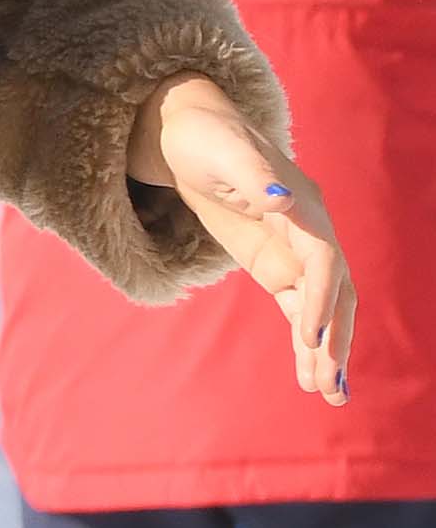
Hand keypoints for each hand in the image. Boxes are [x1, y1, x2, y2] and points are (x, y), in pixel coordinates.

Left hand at [130, 75, 354, 406]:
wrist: (190, 134)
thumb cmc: (207, 137)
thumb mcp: (223, 151)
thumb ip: (254, 176)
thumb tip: (282, 198)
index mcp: (304, 204)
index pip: (324, 259)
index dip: (321, 297)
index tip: (309, 336)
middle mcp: (309, 230)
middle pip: (334, 291)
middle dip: (335, 336)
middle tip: (330, 384)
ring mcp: (295, 251)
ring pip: (321, 307)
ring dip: (325, 349)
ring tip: (326, 393)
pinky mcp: (276, 264)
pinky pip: (298, 308)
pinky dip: (305, 341)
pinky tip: (308, 374)